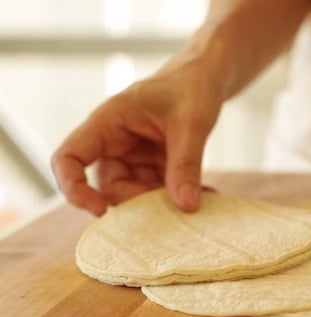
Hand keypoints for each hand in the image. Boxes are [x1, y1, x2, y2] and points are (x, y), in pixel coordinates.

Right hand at [51, 59, 221, 215]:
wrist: (206, 78)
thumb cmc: (192, 87)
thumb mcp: (192, 123)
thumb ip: (186, 163)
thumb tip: (185, 206)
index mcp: (108, 122)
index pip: (69, 158)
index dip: (73, 188)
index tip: (99, 210)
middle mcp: (114, 143)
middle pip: (109, 187)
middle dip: (140, 201)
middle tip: (177, 203)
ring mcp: (134, 157)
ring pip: (136, 194)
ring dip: (164, 203)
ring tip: (199, 198)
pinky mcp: (153, 166)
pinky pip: (158, 192)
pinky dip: (179, 196)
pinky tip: (206, 193)